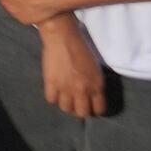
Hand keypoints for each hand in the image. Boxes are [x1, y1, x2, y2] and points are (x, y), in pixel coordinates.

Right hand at [34, 5, 113, 119]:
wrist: (63, 37)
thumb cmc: (82, 49)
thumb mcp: (95, 69)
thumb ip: (94, 84)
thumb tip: (91, 95)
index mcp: (97, 86)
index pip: (99, 110)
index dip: (95, 109)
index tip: (90, 106)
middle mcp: (82, 90)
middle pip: (82, 113)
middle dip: (80, 111)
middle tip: (77, 104)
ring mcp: (66, 88)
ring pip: (66, 108)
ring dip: (66, 104)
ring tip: (64, 97)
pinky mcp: (51, 83)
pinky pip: (51, 100)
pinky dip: (53, 97)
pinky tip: (54, 90)